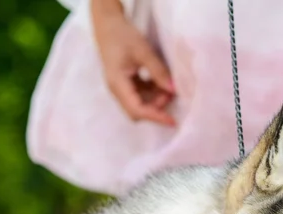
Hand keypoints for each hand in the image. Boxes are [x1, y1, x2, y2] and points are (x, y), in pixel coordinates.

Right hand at [92, 0, 174, 124]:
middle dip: (156, 108)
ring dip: (155, 100)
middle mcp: (117, 90)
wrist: (108, 24)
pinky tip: (159, 81)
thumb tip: (173, 90)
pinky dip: (152, 93)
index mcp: (117, 84)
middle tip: (170, 93)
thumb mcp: (143, 51)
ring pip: (139, 105)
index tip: (172, 121)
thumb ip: (158, 71)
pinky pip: (140, 96)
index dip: (155, 117)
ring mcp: (120, 88)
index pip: (137, 110)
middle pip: (137, 112)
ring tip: (167, 86)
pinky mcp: (125, 85)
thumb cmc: (123, 35)